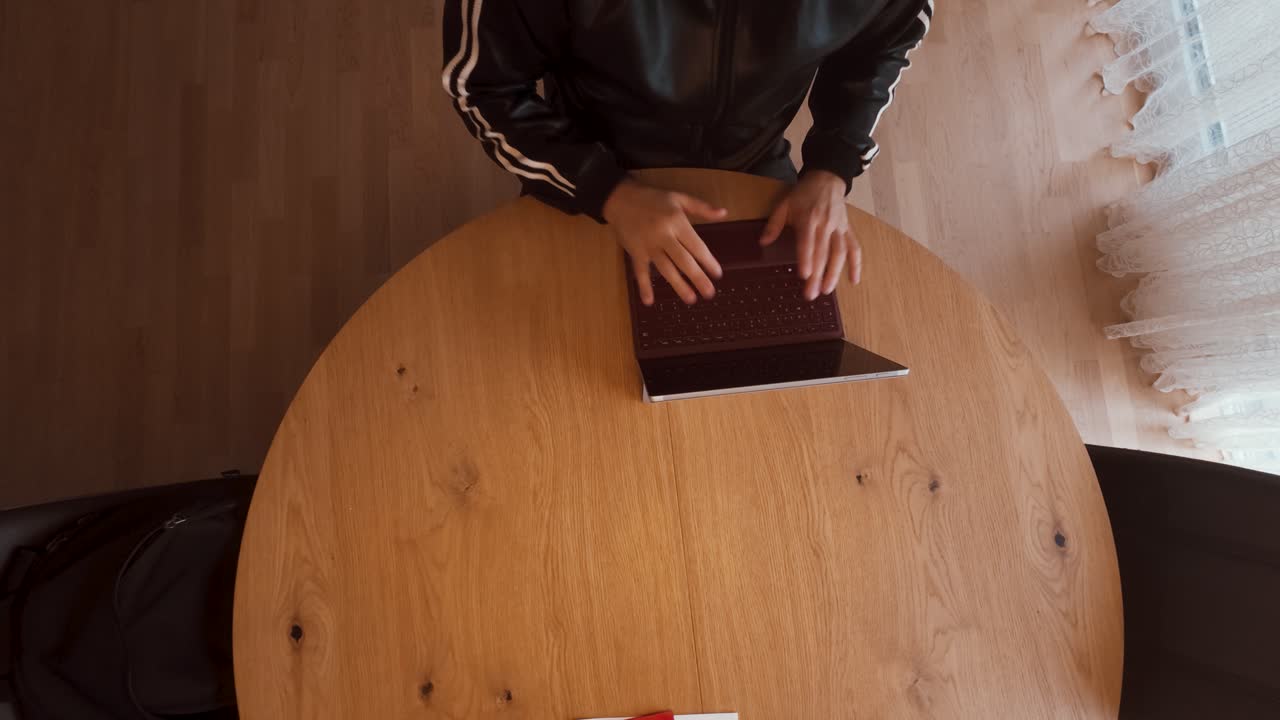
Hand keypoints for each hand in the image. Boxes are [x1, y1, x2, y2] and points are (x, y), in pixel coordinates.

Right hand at [603, 177, 727, 304]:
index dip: (708, 261)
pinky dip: (643, 286)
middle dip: (698, 279)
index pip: (696, 245)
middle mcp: (664, 235)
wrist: (621, 199)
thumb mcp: (679, 198)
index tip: (718, 274)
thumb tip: (724, 213)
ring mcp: (648, 246)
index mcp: (677, 222)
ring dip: (678, 286)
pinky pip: (640, 271)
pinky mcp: (635, 252)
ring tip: (691, 299)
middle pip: (684, 261)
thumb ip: (701, 207)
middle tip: (709, 294)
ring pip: (666, 269)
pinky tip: (649, 301)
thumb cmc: (653, 199)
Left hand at [759, 169, 861, 299]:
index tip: (804, 275)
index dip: (807, 259)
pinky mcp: (848, 230)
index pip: (808, 242)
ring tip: (827, 290)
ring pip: (840, 253)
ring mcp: (839, 228)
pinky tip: (854, 280)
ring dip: (835, 273)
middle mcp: (826, 225)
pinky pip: (854, 248)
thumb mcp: (784, 204)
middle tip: (811, 294)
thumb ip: (774, 224)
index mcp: (809, 218)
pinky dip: (856, 264)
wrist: (827, 179)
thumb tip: (762, 242)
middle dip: (818, 275)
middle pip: (823, 253)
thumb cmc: (803, 194)